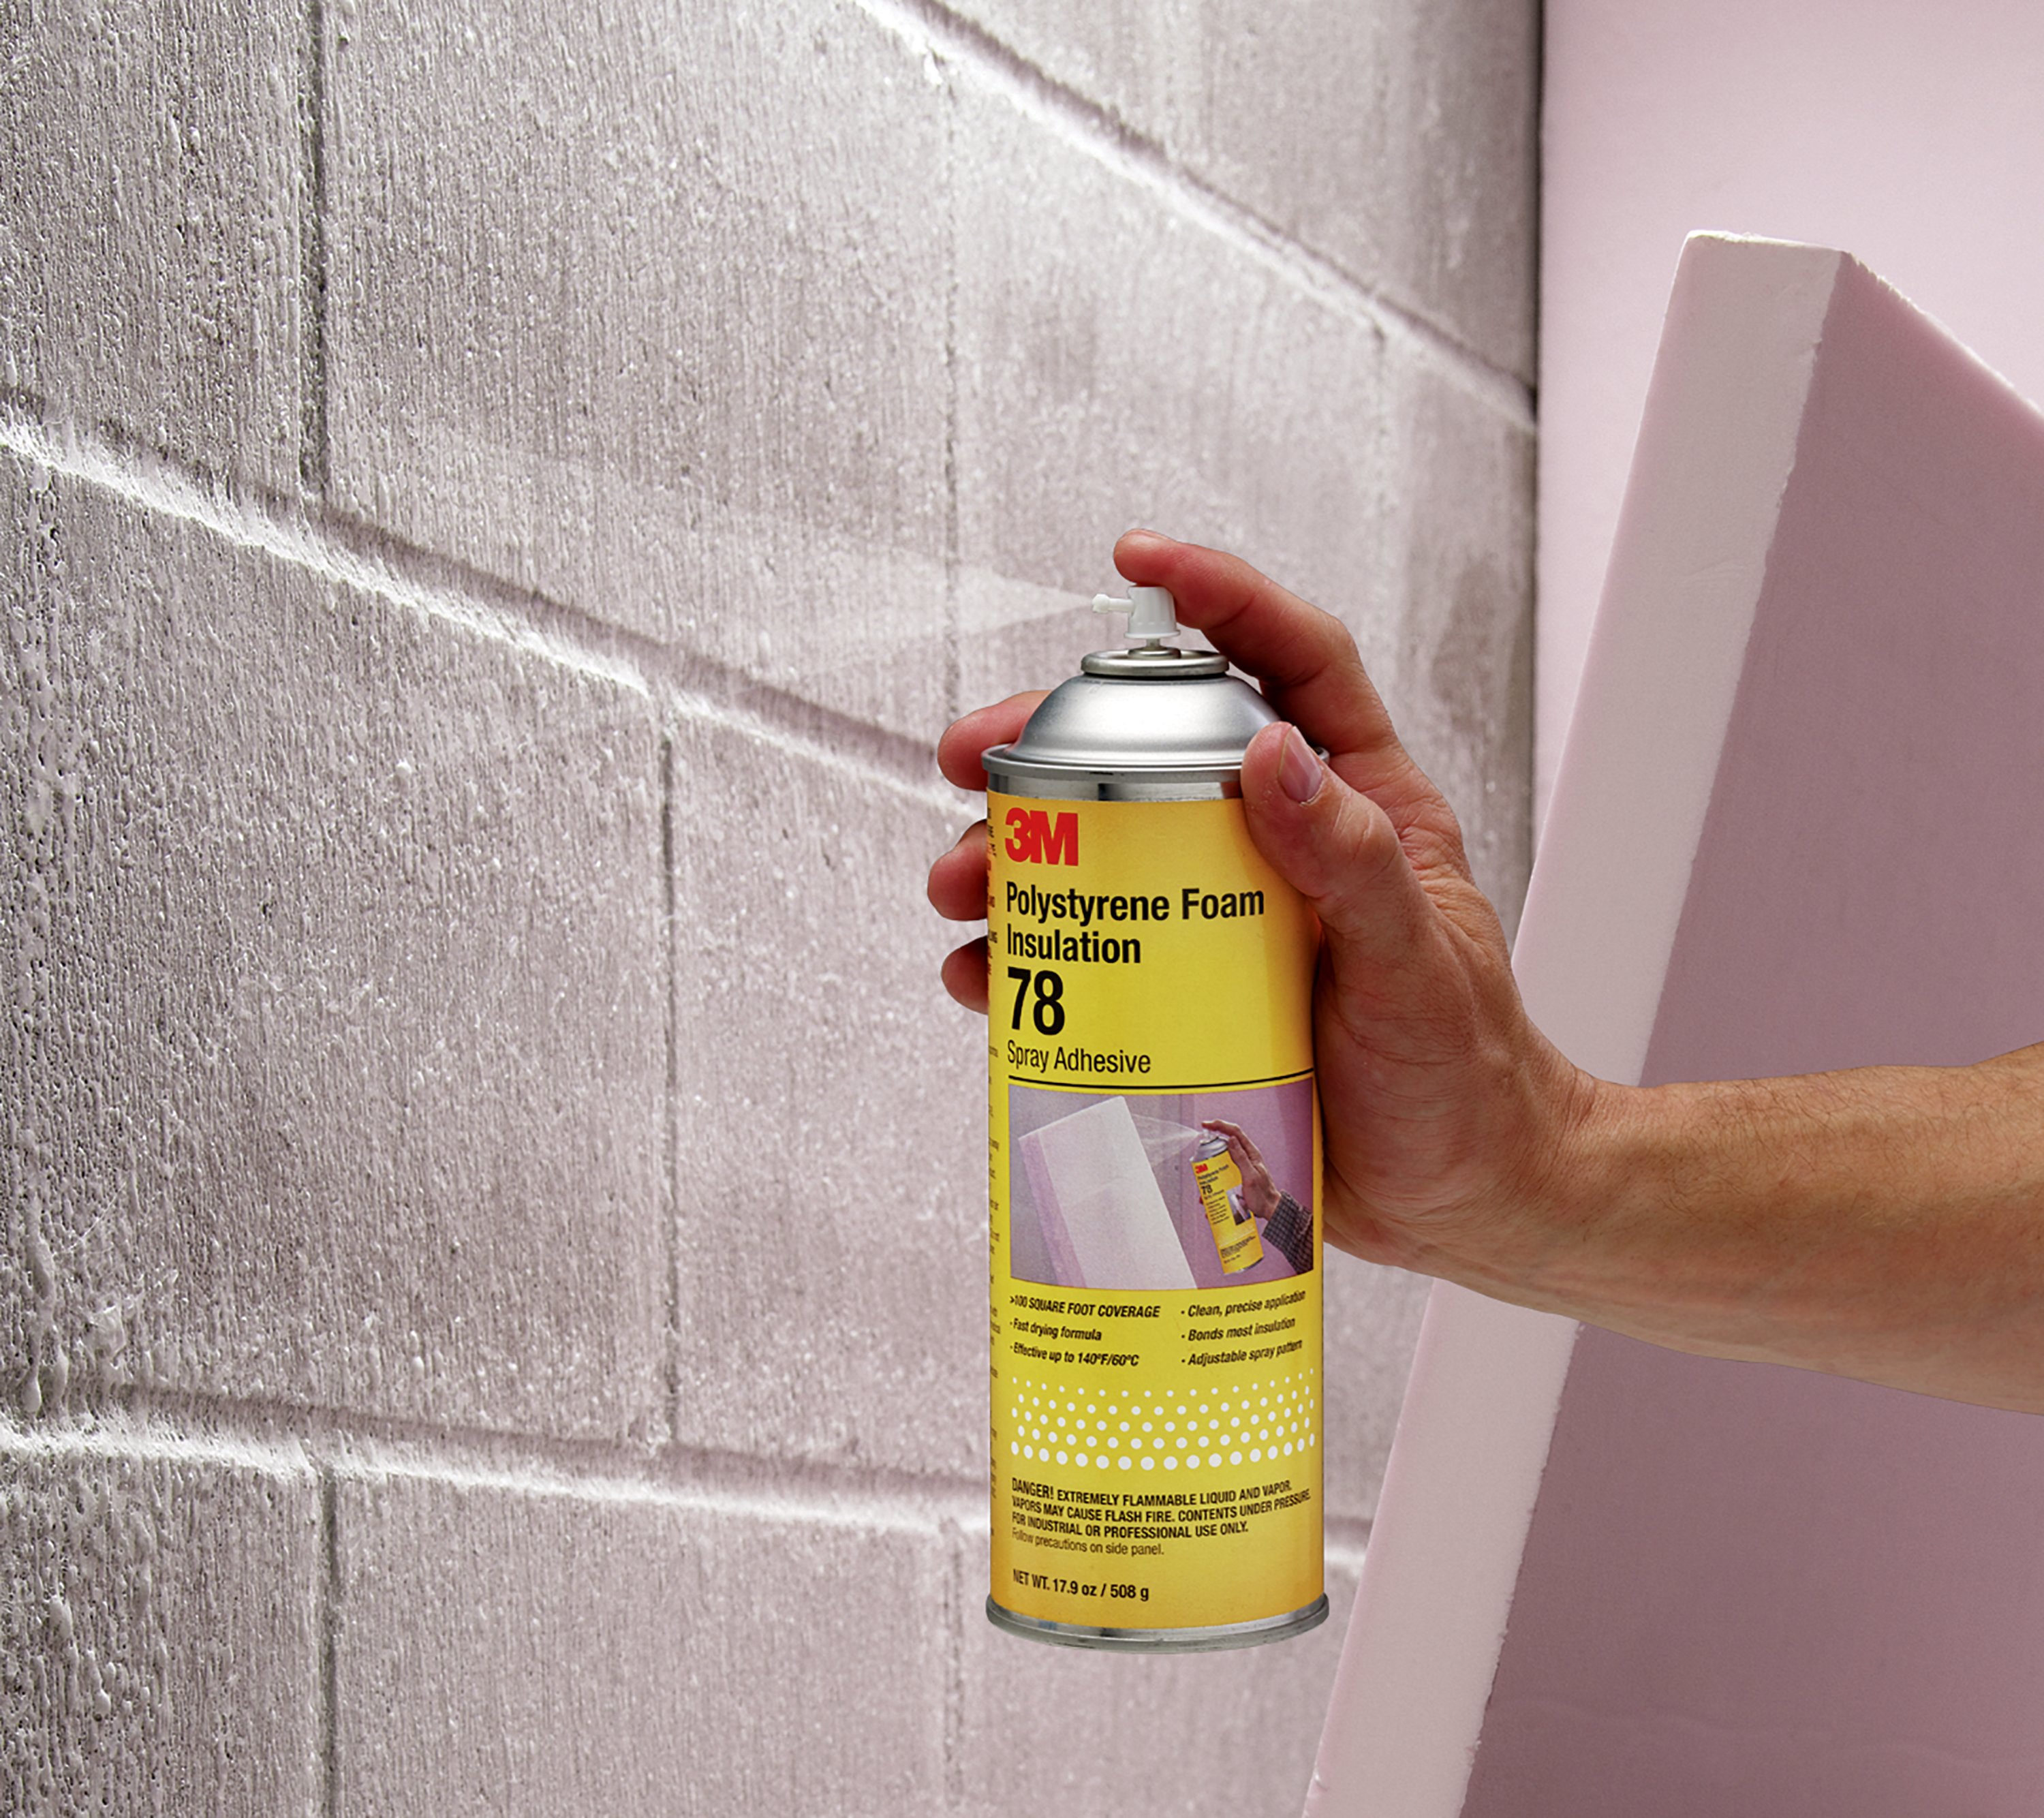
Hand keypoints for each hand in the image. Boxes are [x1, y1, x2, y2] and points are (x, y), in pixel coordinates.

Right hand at [929, 530, 1594, 1300]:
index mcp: (1356, 804)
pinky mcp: (1180, 999)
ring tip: (961, 885)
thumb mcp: (1418, 963)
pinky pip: (1085, 959)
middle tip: (969, 756)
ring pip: (1098, 852)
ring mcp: (1220, 922)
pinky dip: (1024, 960)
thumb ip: (1354, 860)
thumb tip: (1268, 752)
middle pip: (1153, 753)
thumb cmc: (1461, 1076)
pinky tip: (983, 977)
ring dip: (1016, 855)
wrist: (1458, 1199)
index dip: (1220, 597)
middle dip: (1051, 743)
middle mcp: (1278, 847)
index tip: (1137, 561)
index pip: (1291, 664)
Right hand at [1199, 1119, 1280, 1222]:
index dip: (1220, 1125)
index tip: (1205, 1125)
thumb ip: (1241, 1158)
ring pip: (1221, 1161)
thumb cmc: (1263, 1195)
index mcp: (1251, 1153)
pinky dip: (1213, 1183)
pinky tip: (1209, 1196)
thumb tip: (1231, 1139)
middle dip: (1210, 1151)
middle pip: (1224, 1146)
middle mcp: (1245, 1158)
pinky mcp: (1236, 1177)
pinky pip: (1222, 1175)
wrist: (1269, 1210)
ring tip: (1205, 1185)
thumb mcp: (1251, 1176)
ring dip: (1210, 1171)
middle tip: (1201, 1159)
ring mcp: (1240, 1167)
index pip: (1234, 1132)